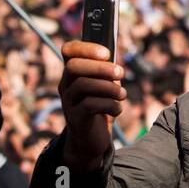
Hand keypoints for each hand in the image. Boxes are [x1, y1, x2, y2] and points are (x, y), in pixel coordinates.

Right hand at [58, 40, 124, 172]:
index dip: (85, 48)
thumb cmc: (101, 106)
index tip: (107, 53)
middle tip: (121, 73)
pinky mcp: (75, 118)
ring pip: (83, 85)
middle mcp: (66, 85)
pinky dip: (110, 105)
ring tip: (122, 95)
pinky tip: (117, 109)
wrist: (92, 140)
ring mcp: (68, 102)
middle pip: (73, 66)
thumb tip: (117, 63)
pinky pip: (90, 105)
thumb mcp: (106, 85)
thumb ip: (108, 72)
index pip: (68, 50)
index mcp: (73, 72)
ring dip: (109, 88)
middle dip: (100, 67)